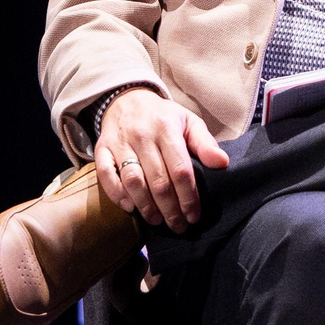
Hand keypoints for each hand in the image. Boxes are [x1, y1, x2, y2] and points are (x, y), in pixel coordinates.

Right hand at [94, 87, 228, 232]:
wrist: (127, 99)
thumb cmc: (163, 116)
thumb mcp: (189, 122)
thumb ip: (205, 144)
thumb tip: (223, 163)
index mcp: (167, 129)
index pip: (180, 170)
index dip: (188, 197)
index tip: (194, 216)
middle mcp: (142, 136)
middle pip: (158, 181)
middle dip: (170, 208)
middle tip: (178, 226)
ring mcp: (120, 143)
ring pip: (132, 180)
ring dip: (145, 205)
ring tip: (157, 221)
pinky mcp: (101, 149)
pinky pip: (105, 174)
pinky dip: (116, 193)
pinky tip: (130, 207)